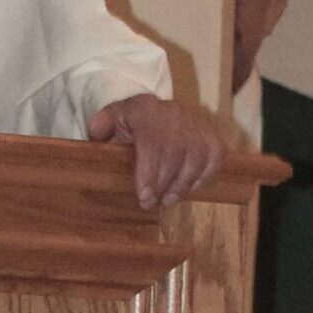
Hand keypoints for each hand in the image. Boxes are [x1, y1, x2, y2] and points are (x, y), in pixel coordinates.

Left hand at [86, 93, 225, 209]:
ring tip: (169, 200)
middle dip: (165, 183)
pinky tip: (189, 190)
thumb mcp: (108, 121)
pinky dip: (204, 177)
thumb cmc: (127, 124)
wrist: (152, 110)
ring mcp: (196, 122)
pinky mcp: (212, 133)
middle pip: (176, 152)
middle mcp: (174, 112)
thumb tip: (97, 134)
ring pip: (198, 156)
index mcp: (145, 109)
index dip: (150, 173)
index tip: (145, 198)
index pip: (152, 142)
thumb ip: (100, 128)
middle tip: (154, 203)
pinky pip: (215, 157)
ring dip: (183, 184)